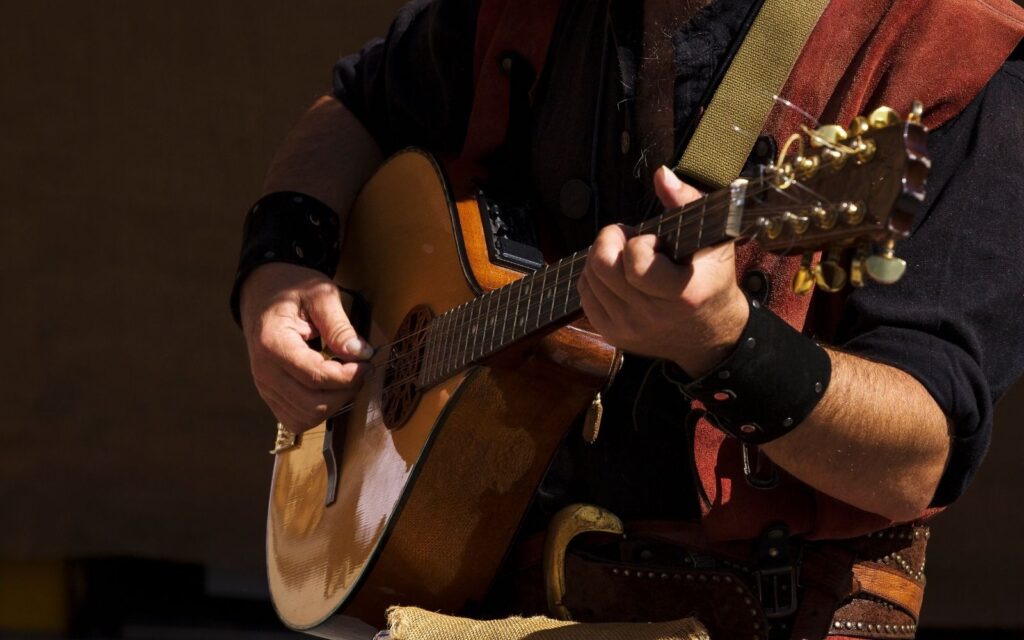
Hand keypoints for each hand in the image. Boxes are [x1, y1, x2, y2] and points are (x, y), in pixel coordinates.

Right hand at [240, 263, 371, 431]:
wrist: (263, 293)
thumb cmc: (292, 289)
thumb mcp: (320, 294)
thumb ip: (340, 325)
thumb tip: (361, 354)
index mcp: (272, 343)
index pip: (315, 377)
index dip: (348, 376)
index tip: (367, 363)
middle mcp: (263, 371)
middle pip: (312, 404)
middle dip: (345, 391)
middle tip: (361, 370)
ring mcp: (264, 387)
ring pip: (306, 417)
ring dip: (334, 403)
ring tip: (346, 378)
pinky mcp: (270, 395)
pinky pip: (297, 419)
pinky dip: (319, 411)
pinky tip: (331, 389)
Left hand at [577, 167, 748, 376]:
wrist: (709, 335)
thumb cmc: (710, 279)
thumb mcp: (712, 239)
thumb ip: (686, 202)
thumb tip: (661, 174)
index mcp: (681, 293)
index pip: (635, 262)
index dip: (638, 242)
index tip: (652, 240)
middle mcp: (652, 315)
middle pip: (603, 267)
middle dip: (610, 240)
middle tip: (627, 237)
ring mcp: (629, 328)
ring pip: (589, 278)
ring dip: (602, 257)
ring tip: (624, 256)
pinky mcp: (613, 335)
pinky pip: (585, 295)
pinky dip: (594, 277)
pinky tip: (615, 273)